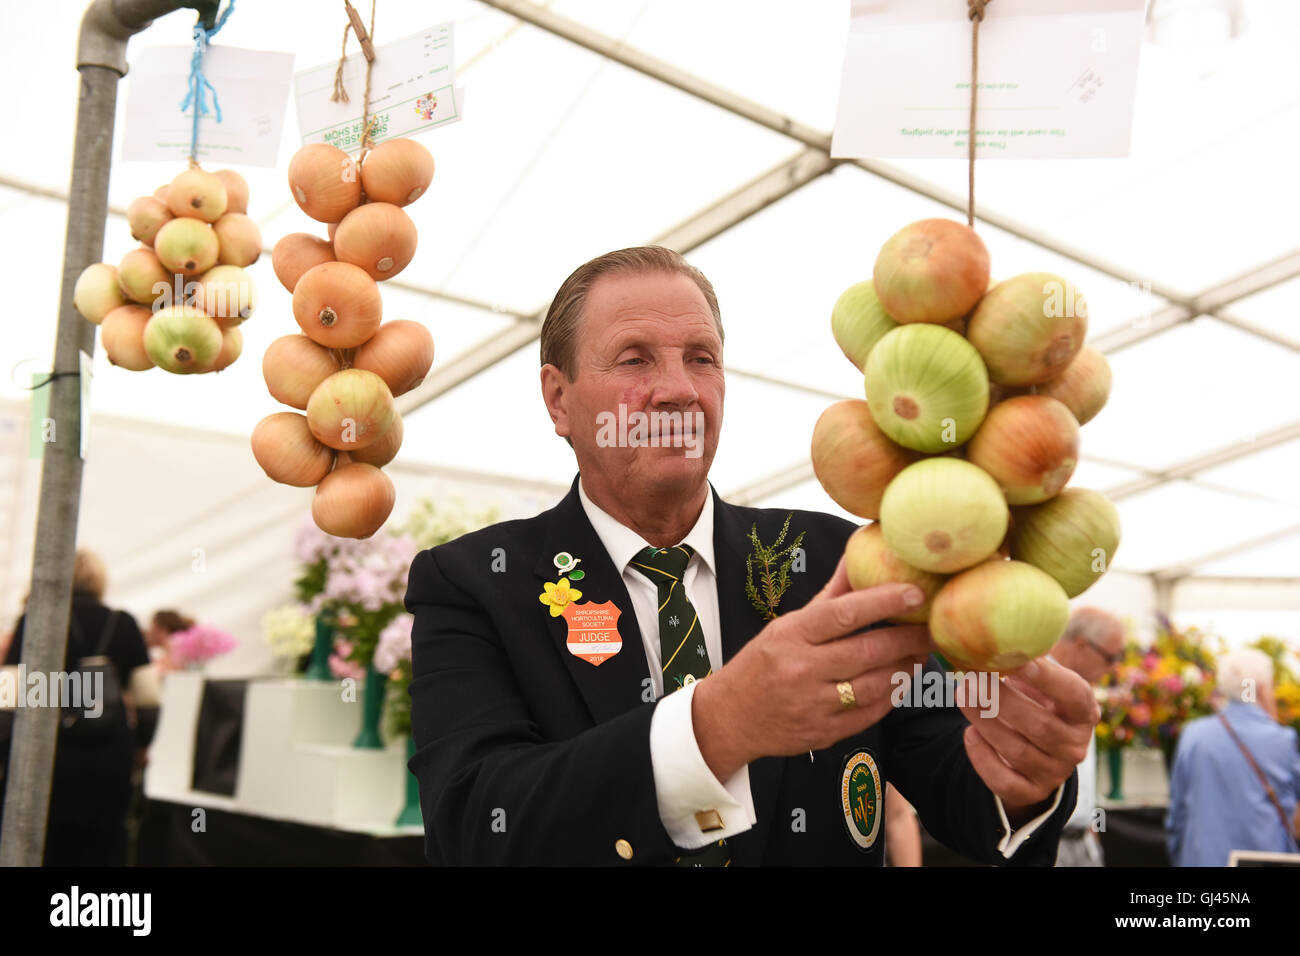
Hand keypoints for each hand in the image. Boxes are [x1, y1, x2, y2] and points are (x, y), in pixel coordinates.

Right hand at [693, 555, 931, 779]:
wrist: (731, 717)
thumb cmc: (764, 662)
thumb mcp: (788, 624)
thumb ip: (829, 596)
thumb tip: (858, 556)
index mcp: (791, 635)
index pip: (843, 614)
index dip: (883, 602)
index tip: (915, 593)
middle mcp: (801, 669)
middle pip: (867, 652)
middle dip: (907, 639)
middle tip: (931, 628)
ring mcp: (813, 704)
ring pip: (875, 685)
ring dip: (905, 668)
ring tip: (920, 653)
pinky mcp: (824, 733)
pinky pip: (870, 713)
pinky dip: (892, 695)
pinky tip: (901, 680)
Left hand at [957, 655, 1098, 817]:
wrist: (1039, 750)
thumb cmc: (1037, 701)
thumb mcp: (1041, 682)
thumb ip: (1028, 664)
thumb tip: (1000, 635)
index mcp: (1083, 712)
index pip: (1074, 695)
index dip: (1048, 679)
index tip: (1018, 661)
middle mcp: (1075, 745)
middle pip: (1039, 725)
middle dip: (1001, 701)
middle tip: (971, 678)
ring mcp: (1054, 772)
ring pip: (1017, 751)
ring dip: (984, 722)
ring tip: (961, 696)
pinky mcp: (1031, 792)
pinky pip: (1004, 781)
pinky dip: (982, 758)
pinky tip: (968, 733)